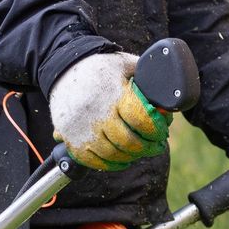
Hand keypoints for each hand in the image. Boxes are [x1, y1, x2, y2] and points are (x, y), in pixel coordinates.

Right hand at [50, 52, 171, 170]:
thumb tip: (166, 96)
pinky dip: (110, 164)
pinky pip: (93, 161)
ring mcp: (81, 129)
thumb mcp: (124, 64)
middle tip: (156, 146)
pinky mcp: (71, 139)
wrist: (61, 70)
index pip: (141, 120)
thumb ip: (146, 76)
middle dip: (148, 147)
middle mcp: (96, 113)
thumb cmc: (99, 68)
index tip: (162, 131)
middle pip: (129, 142)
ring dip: (131, 156)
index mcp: (113, 94)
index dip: (156, 130)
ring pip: (112, 154)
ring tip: (140, 152)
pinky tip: (121, 160)